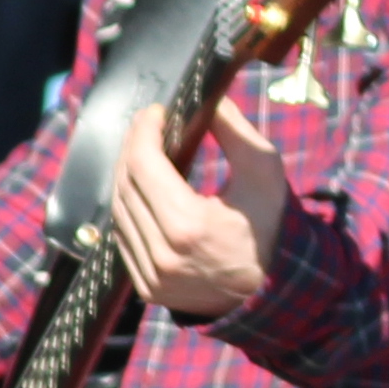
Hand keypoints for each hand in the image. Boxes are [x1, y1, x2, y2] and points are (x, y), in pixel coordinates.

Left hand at [109, 93, 287, 321]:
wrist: (270, 287)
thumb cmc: (270, 223)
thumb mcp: (263, 169)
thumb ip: (233, 131)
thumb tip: (208, 100)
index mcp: (188, 224)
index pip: (144, 167)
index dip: (143, 134)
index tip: (154, 112)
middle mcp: (161, 253)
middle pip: (125, 187)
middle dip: (132, 149)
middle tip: (146, 125)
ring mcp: (149, 275)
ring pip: (118, 213)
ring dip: (125, 176)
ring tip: (142, 151)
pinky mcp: (145, 286)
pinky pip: (124, 238)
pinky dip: (127, 207)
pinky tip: (141, 188)